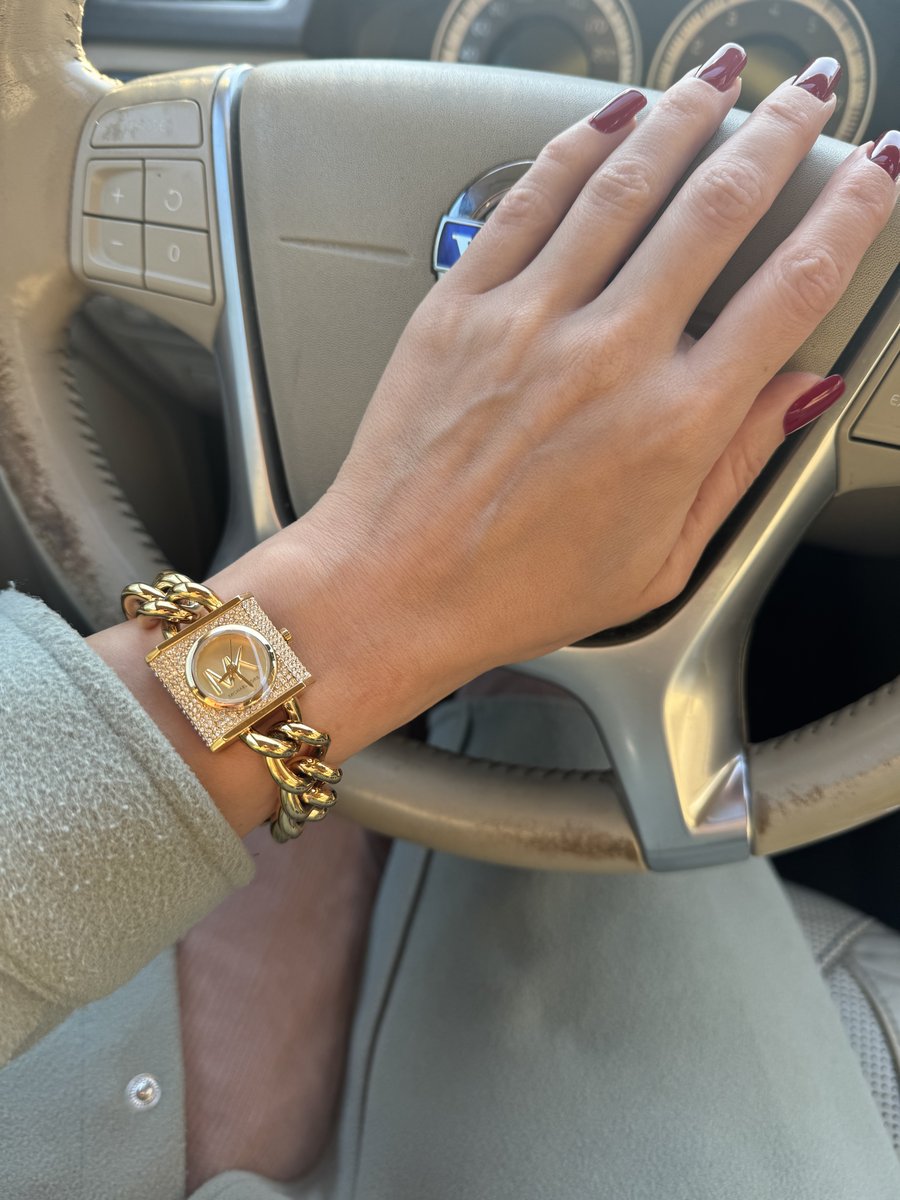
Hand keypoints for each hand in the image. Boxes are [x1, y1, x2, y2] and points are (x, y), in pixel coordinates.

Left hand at [95, 49, 897, 831]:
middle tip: (807, 95)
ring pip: (627, 182)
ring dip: (688, 115)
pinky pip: (529, 199)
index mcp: (673, 424)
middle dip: (780, 135)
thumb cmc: (517, 590)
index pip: (792, 290)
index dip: (850, 216)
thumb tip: (802, 392)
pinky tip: (616, 113)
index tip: (876, 174)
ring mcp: (529, 320)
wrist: (392, 587)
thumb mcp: (659, 560)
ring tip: (723, 76)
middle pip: (719, 208)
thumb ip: (736, 466)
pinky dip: (578, 143)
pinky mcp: (460, 305)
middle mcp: (609, 355)